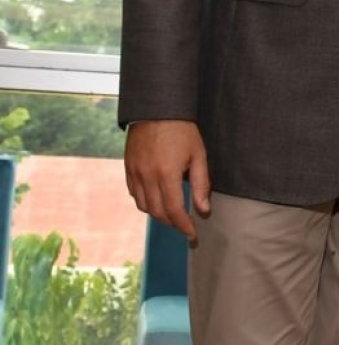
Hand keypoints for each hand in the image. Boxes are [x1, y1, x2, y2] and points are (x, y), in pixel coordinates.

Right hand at [124, 120, 210, 240]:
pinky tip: (158, 199)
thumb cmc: (182, 130)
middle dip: (173, 223)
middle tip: (186, 226)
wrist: (156, 109)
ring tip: (174, 213)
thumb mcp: (198, 154)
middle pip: (158, 212)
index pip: (174, 210)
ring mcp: (134, 173)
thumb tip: (203, 210)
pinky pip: (134, 194)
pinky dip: (146, 202)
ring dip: (159, 214)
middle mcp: (147, 177)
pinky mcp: (128, 169)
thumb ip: (200, 184)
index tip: (193, 235)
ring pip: (144, 206)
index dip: (184, 226)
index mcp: (166, 174)